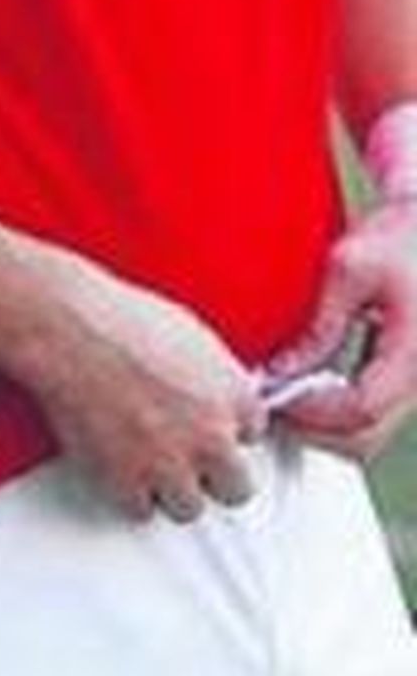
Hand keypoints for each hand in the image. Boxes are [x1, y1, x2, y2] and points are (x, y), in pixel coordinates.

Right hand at [12, 256, 264, 520]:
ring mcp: (173, 464)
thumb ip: (214, 376)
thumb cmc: (120, 318)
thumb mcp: (189, 334)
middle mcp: (212, 436)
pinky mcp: (131, 483)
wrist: (67, 329)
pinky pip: (139, 509)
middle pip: (236, 487)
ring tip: (143, 457)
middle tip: (186, 457)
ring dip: (168, 488)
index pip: (253, 433)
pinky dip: (125, 491)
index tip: (204, 424)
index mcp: (233, 394)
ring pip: (188, 507)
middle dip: (212, 474)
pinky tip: (114, 459)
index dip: (224, 429)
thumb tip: (216, 394)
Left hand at [262, 200, 416, 459]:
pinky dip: (338, 407)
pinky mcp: (404, 377)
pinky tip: (309, 382)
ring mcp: (413, 381)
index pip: (361, 410)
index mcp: (411, 352)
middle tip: (272, 403)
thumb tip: (281, 369)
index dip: (312, 412)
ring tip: (285, 391)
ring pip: (370, 431)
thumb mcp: (348, 269)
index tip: (274, 395)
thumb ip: (319, 324)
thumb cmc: (397, 239)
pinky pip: (372, 411)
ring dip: (325, 422)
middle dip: (314, 428)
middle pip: (366, 436)